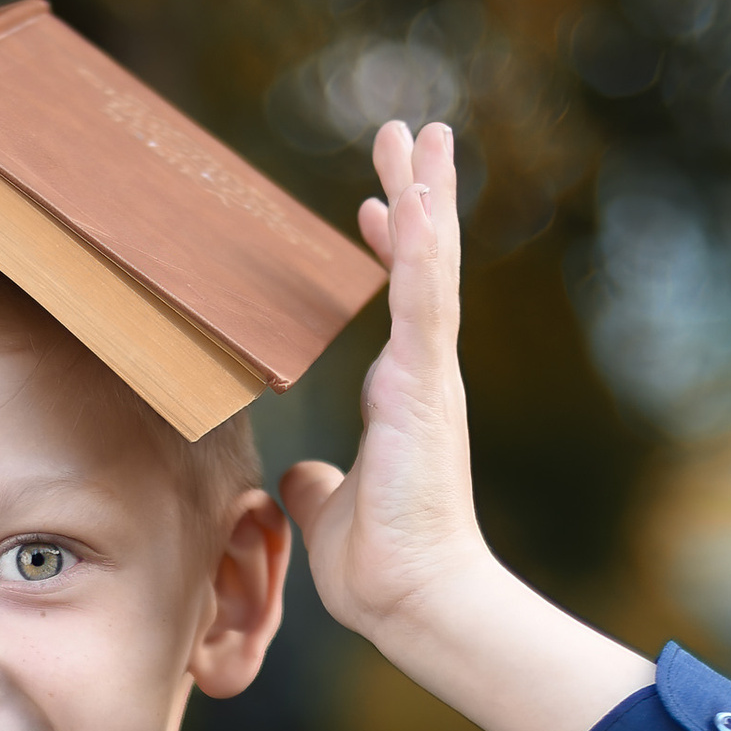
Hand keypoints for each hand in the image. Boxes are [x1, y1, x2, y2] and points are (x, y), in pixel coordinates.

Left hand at [279, 119, 483, 646]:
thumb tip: (301, 478)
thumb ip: (320, 485)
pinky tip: (414, 199)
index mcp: (403, 396)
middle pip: (423, 264)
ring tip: (420, 135)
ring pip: (429, 266)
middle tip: (413, 132)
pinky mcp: (424, 388)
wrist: (414, 598)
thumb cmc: (382, 566)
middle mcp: (422, 375)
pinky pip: (422, 303)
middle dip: (418, 194)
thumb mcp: (331, 510)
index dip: (391, 248)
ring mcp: (428, 377)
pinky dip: (419, 249)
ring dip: (425, 196)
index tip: (377, 204)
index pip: (400, 303)